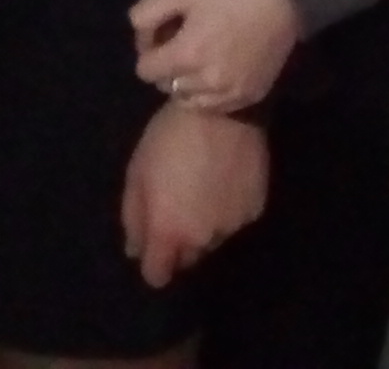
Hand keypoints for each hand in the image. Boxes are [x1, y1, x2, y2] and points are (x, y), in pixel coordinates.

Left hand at [120, 102, 268, 289]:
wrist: (221, 112)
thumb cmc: (168, 139)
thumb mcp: (137, 173)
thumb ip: (133, 218)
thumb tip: (135, 250)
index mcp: (170, 232)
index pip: (157, 276)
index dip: (152, 264)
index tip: (151, 245)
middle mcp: (203, 239)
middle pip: (187, 258)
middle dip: (179, 242)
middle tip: (176, 206)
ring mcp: (232, 227)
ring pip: (212, 240)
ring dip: (204, 226)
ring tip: (201, 189)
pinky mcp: (255, 210)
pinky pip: (235, 220)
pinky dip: (228, 208)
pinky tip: (224, 180)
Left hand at [129, 0, 302, 111]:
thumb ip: (148, 12)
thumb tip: (140, 35)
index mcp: (186, 55)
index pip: (144, 71)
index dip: (146, 49)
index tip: (161, 33)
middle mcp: (206, 83)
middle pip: (165, 86)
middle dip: (165, 67)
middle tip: (180, 43)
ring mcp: (231, 94)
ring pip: (190, 101)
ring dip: (186, 84)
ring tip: (198, 59)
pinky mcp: (251, 96)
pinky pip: (217, 106)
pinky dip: (210, 94)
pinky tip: (218, 70)